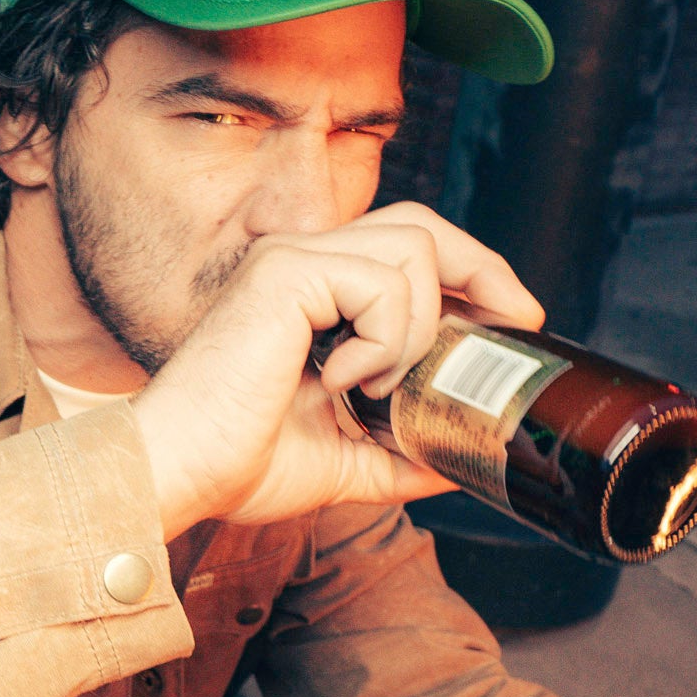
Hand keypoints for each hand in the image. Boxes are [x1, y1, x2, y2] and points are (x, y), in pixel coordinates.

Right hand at [129, 204, 541, 536]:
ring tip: (380, 384)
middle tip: (518, 318)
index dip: (471, 272)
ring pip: (413, 249)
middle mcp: (301, 262)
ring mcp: (292, 260)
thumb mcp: (343, 462)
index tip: (511, 321)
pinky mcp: (285, 274)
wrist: (178, 473)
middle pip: (420, 223)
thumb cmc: (237, 464)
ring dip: (420, 326)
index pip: (407, 248)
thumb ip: (399, 453)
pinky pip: (383, 285)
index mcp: (311, 293)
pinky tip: (346, 381)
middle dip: (483, 265)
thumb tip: (459, 465)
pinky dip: (387, 339)